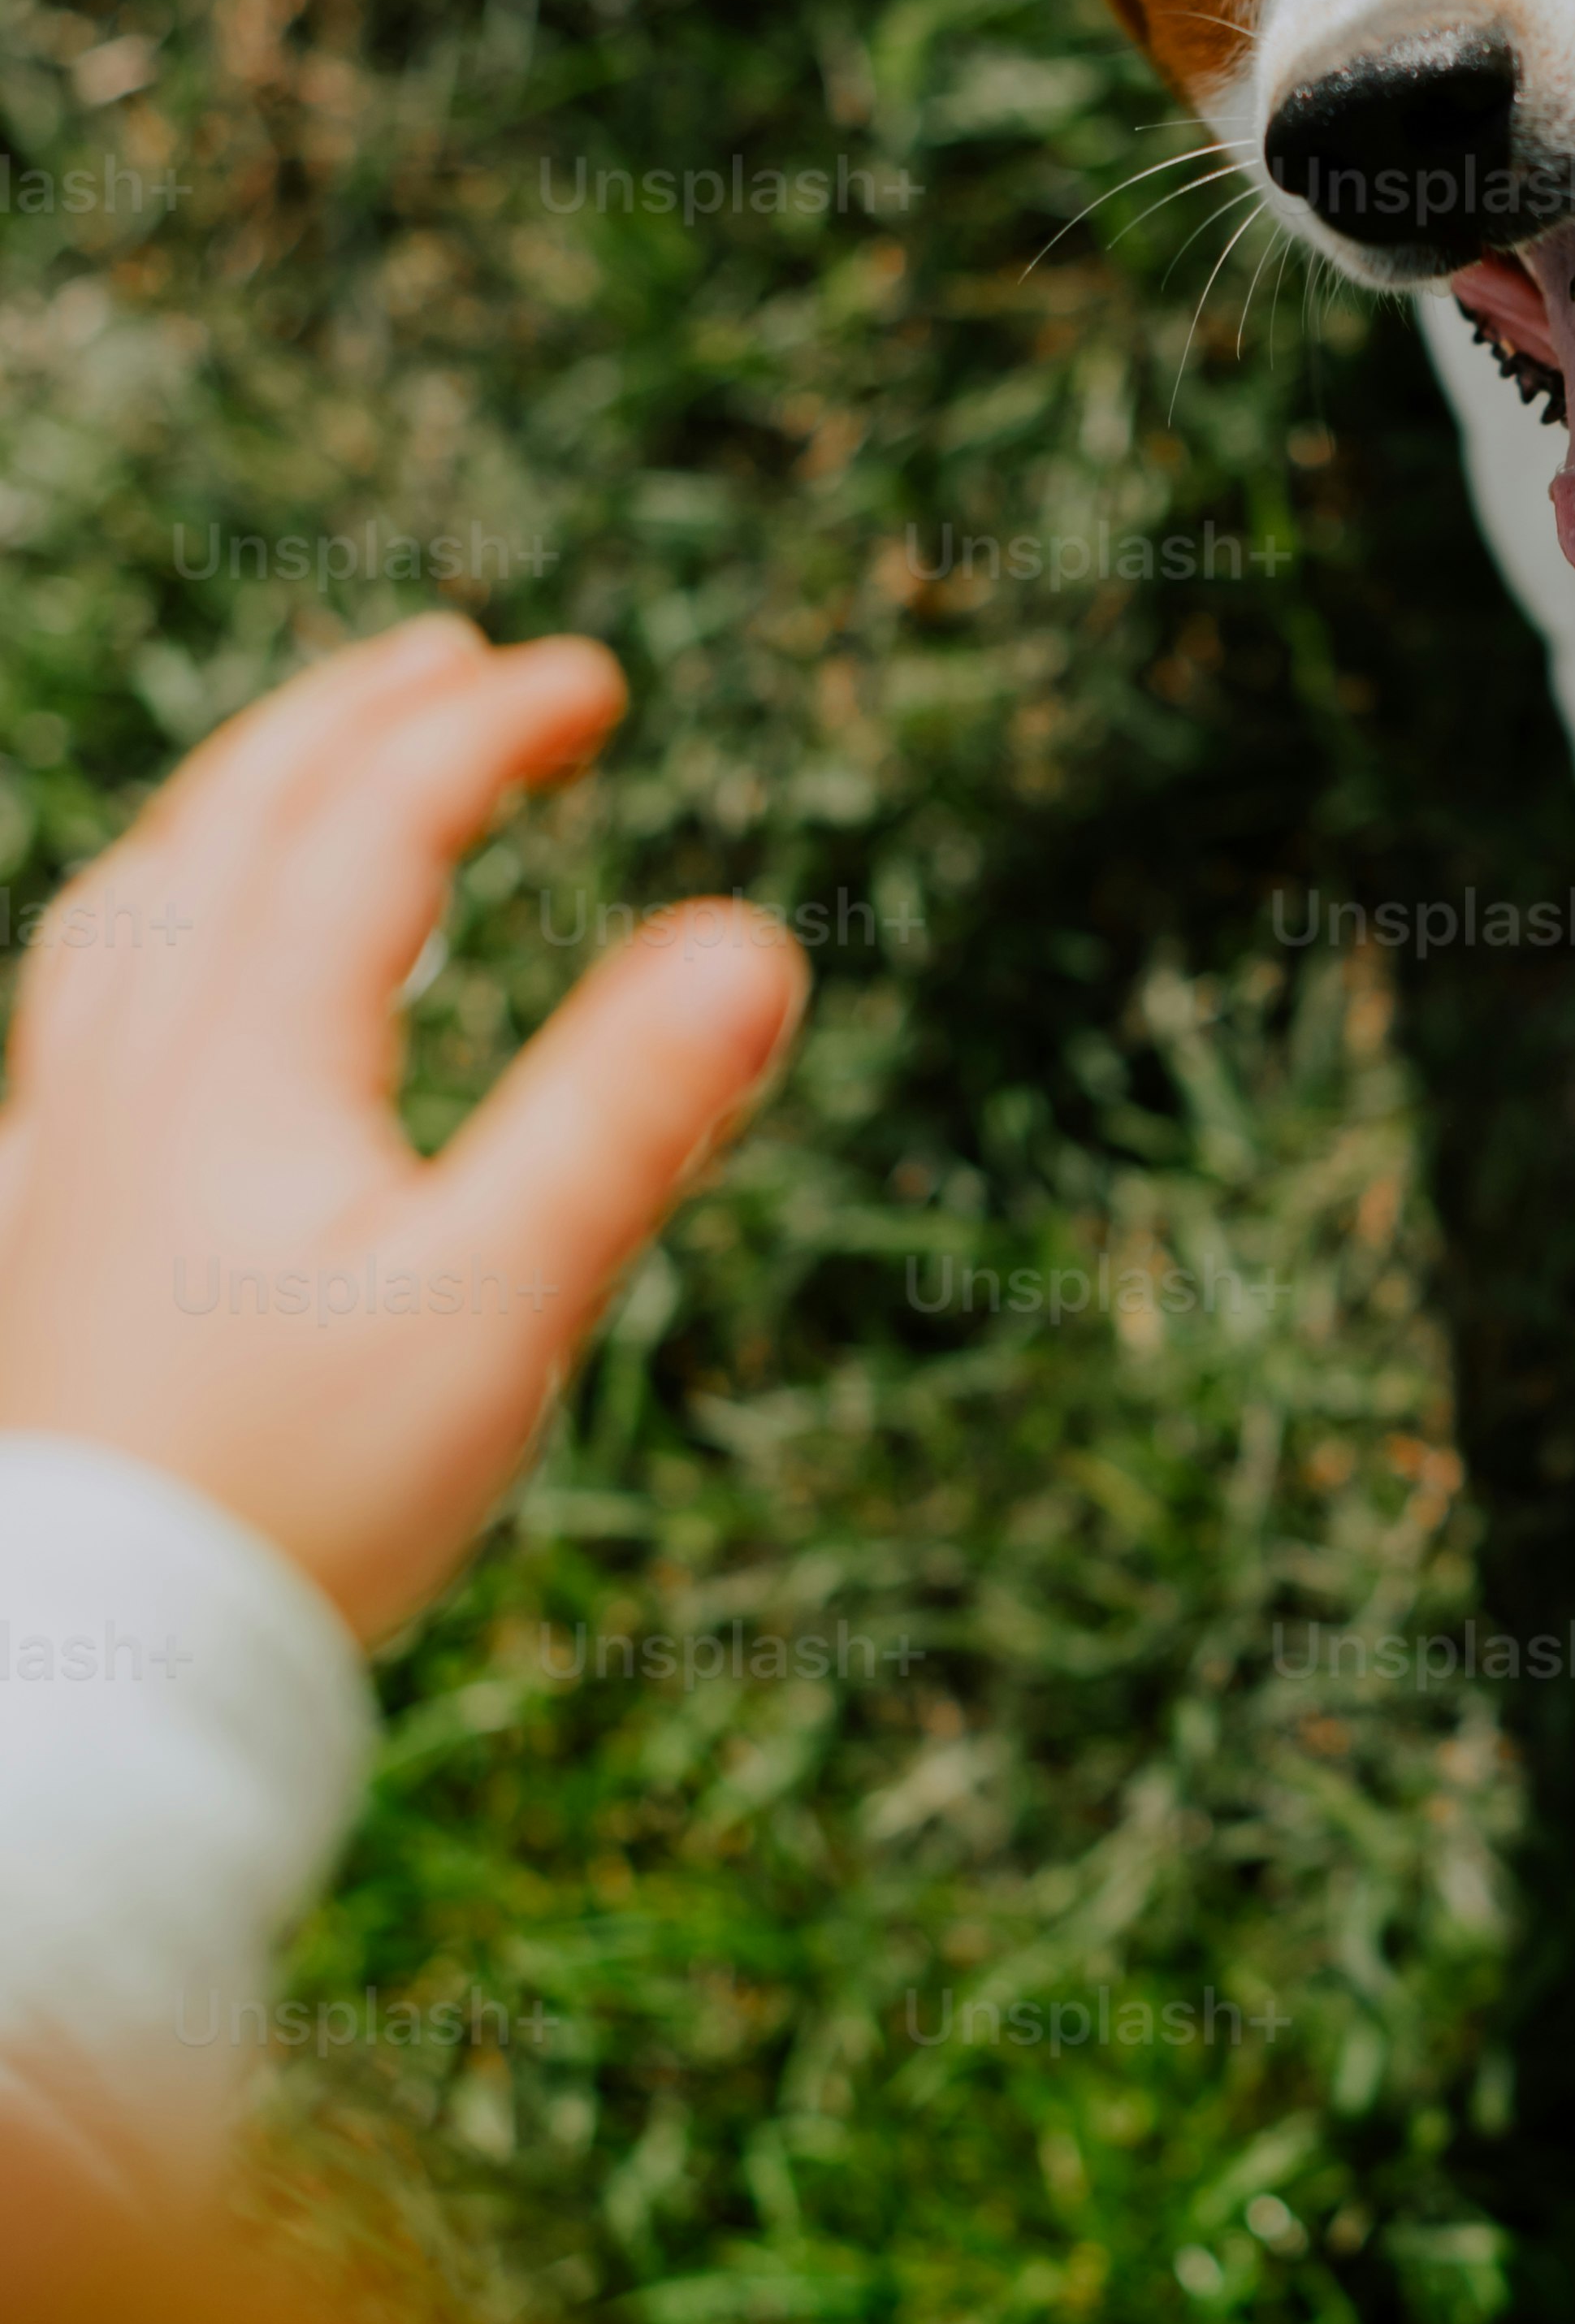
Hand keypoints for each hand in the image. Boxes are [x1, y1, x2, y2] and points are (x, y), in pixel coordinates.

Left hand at [0, 618, 806, 1644]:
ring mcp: (68, 1140)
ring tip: (308, 773)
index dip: (485, 730)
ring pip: (137, 900)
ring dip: (236, 800)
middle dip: (355, 718)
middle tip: (461, 661)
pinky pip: (82, 1005)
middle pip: (232, 823)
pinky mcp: (40, 1225)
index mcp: (251, 1055)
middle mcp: (137, 1064)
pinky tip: (166, 983)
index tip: (592, 680)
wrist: (95, 1661)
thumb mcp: (499, 1306)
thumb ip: (623, 1117)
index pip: (374, 824)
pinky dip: (153, 923)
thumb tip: (754, 945)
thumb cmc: (301, 1500)